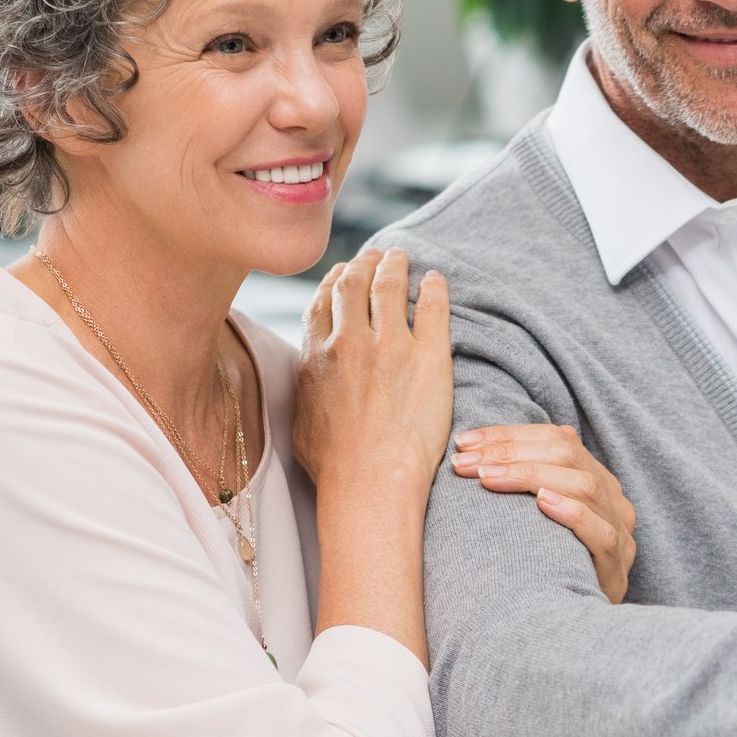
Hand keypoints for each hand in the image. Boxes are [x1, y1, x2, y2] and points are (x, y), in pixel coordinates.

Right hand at [294, 249, 450, 500]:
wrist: (370, 481)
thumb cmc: (335, 466)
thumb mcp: (301, 421)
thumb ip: (307, 388)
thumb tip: (311, 378)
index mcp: (316, 356)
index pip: (323, 302)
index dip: (334, 281)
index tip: (344, 271)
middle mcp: (350, 342)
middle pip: (355, 285)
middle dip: (365, 264)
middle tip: (376, 255)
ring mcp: (390, 346)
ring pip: (391, 288)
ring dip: (396, 267)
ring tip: (402, 257)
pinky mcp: (429, 356)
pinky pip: (433, 307)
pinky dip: (434, 288)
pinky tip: (436, 280)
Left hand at [450, 425, 638, 601]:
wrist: (571, 628)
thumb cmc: (541, 566)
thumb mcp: (532, 518)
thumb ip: (519, 484)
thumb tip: (470, 448)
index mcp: (594, 479)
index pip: (556, 438)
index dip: (509, 434)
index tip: (464, 441)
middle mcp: (611, 499)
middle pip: (567, 455)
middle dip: (510, 452)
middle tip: (465, 462)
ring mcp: (619, 532)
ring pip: (584, 486)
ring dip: (529, 476)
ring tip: (486, 477)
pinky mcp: (616, 568)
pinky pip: (602, 534)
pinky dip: (572, 513)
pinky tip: (541, 502)